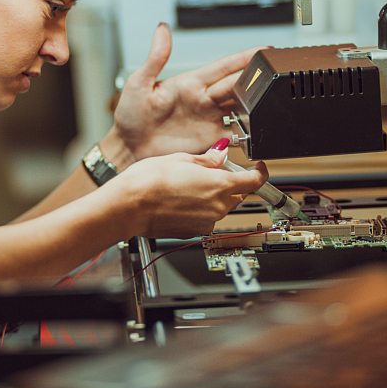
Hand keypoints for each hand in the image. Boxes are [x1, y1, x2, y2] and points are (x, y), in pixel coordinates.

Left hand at [111, 23, 263, 162]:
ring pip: (241, 108)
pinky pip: (236, 135)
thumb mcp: (139, 83)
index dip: (244, 58)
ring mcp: (209, 120)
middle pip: (237, 86)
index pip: (223, 67)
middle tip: (272, 75)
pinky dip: (248, 132)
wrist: (128, 148)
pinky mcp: (210, 141)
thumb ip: (155, 58)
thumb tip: (161, 29)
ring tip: (270, 100)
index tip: (263, 50)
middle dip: (256, 80)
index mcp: (190, 83)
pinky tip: (256, 128)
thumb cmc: (130, 116)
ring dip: (255, 104)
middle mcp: (204, 100)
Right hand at [112, 149, 268, 238]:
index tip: (258, 167)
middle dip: (228, 183)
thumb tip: (220, 155)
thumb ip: (207, 160)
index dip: (259, 172)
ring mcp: (206, 222)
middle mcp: (217, 207)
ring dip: (211, 196)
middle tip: (208, 171)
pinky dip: (198, 209)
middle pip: (236, 194)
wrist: (127, 207)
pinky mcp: (193, 232)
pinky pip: (204, 218)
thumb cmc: (148, 182)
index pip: (254, 181)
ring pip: (219, 207)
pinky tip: (179, 199)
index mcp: (220, 186)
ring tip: (186, 185)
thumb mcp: (181, 159)